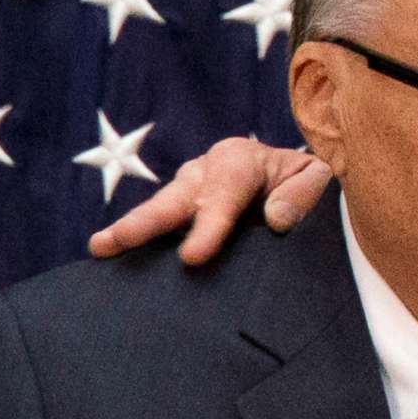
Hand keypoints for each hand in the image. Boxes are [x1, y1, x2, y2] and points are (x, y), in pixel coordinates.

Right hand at [88, 136, 329, 263]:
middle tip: (115, 242)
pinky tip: (111, 259)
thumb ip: (302, 193)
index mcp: (239, 159)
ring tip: (99, 248)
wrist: (294, 175)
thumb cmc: (304, 179)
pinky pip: (161, 225)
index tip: (192, 258)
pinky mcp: (182, 208)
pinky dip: (137, 241)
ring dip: (129, 230)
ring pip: (160, 210)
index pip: (223, 194)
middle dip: (144, 222)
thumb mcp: (318, 177)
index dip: (207, 227)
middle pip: (174, 198)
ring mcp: (188, 189)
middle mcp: (205, 171)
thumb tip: (276, 219)